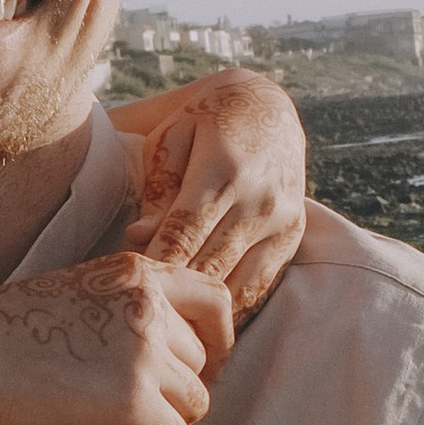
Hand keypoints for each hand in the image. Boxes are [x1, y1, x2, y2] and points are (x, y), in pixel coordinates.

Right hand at [0, 253, 235, 424]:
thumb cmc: (7, 326)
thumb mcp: (81, 288)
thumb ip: (131, 304)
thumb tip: (175, 350)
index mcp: (139, 272)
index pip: (216, 300)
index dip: (220, 338)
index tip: (203, 364)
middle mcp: (151, 305)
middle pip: (204, 361)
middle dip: (176, 388)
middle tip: (132, 402)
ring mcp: (145, 352)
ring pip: (196, 401)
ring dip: (162, 417)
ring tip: (116, 419)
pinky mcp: (133, 399)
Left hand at [111, 71, 307, 313]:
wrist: (266, 107)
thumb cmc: (204, 122)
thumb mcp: (171, 139)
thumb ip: (156, 189)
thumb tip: (140, 237)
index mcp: (223, 169)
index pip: (183, 234)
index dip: (154, 265)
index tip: (130, 286)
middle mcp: (260, 198)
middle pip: (207, 265)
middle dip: (172, 290)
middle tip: (142, 309)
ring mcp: (282, 221)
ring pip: (234, 283)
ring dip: (199, 305)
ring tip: (168, 318)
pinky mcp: (293, 236)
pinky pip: (258, 285)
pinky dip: (228, 303)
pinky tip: (200, 310)